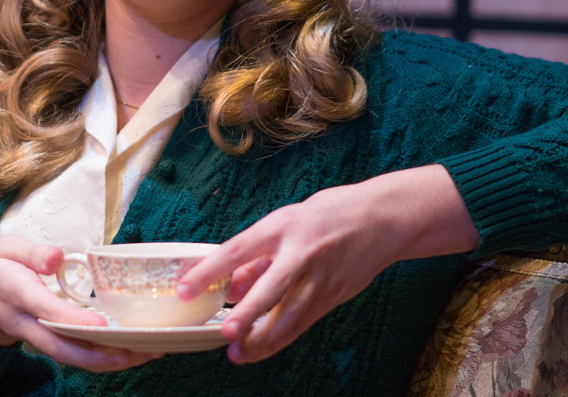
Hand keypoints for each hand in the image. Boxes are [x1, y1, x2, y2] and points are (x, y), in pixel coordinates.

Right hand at [0, 235, 161, 371]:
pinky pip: (74, 355)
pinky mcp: (47, 343)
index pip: (45, 309)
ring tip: (146, 353)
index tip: (100, 326)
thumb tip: (57, 257)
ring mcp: (36, 337)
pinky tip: (132, 351)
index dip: (72, 320)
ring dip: (107, 360)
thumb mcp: (3, 248)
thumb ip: (31, 251)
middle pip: (61, 347)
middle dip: (97, 355)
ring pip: (70, 357)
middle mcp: (26, 322)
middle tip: (135, 351)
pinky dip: (102, 356)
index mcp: (15, 292)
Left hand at [176, 165, 478, 363]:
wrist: (382, 218)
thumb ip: (256, 255)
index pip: (238, 250)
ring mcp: (320, 276)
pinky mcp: (333, 295)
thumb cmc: (329, 214)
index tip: (185, 289)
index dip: (210, 271)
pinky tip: (260, 349)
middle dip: (247, 313)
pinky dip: (280, 338)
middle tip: (224, 332)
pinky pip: (302, 321)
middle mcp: (301, 252)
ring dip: (262, 338)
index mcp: (282, 226)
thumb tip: (227, 288)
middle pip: (271, 288)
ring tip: (237, 353)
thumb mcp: (286, 220)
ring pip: (289, 315)